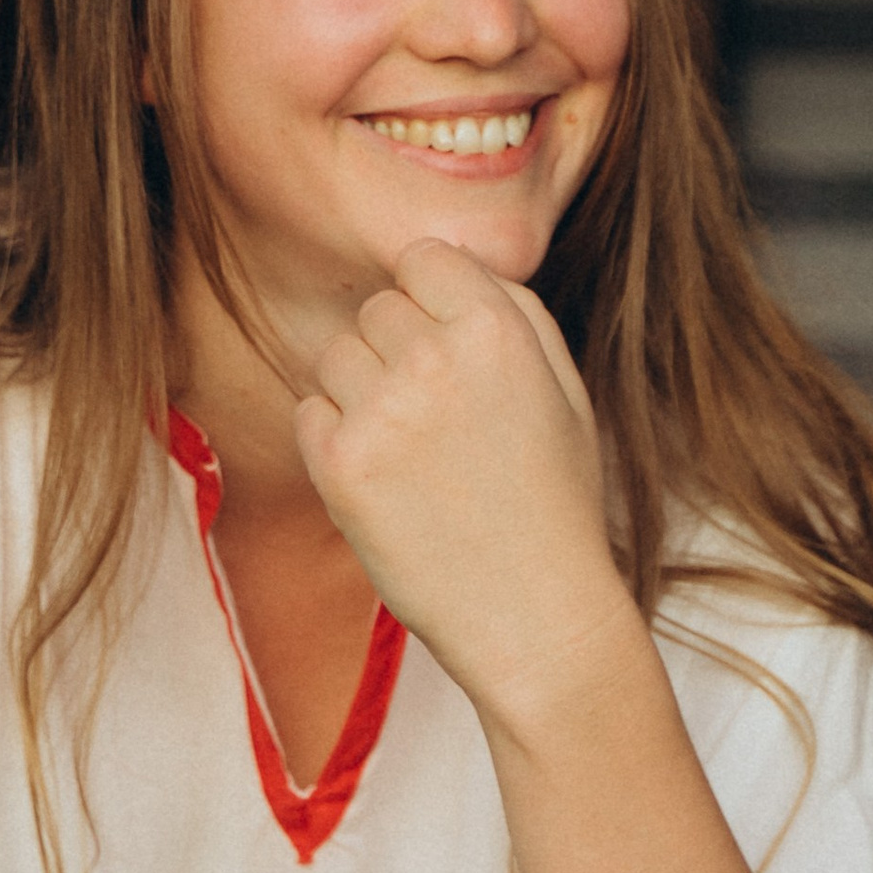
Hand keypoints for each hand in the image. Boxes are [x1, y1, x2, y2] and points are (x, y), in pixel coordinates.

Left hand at [294, 239, 633, 721]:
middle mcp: (435, 358)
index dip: (430, 302)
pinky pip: (308, 413)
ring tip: (413, 454)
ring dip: (360, 394)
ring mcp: (382, 411)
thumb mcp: (564, 389)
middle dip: (395, 351)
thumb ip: (514, 311)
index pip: (423, 258)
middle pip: (374, 309)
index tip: (446, 351)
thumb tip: (445, 262)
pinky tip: (386, 483)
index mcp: (498, 329)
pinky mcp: (340, 465)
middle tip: (436, 420)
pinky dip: (334, 442)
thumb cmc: (555, 502)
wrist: (536, 614)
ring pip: (334, 357)